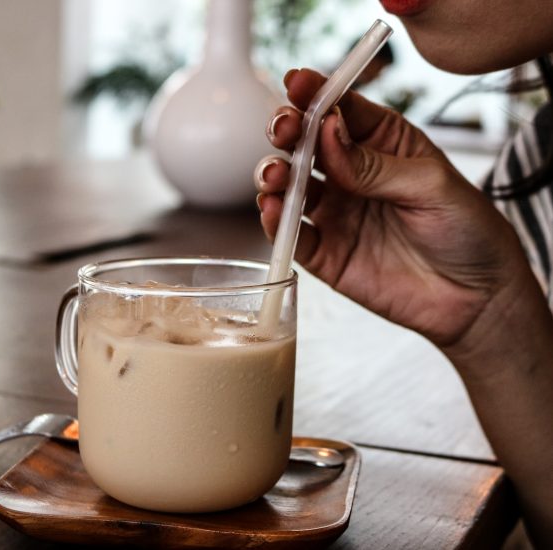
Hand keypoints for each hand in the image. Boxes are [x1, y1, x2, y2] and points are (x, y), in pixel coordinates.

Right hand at [256, 68, 529, 348]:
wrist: (474, 298)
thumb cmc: (467, 230)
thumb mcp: (431, 186)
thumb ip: (374, 164)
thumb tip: (328, 133)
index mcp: (382, 144)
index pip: (342, 110)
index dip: (317, 94)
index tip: (297, 83)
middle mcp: (351, 175)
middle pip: (306, 144)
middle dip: (288, 131)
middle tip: (283, 129)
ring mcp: (335, 213)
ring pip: (290, 186)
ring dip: (275, 174)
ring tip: (277, 176)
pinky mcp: (325, 253)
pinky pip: (291, 235)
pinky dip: (275, 221)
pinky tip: (273, 209)